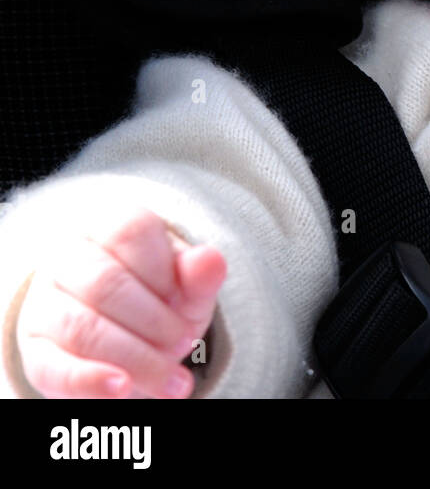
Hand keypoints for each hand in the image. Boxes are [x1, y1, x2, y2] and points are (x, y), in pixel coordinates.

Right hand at [16, 206, 226, 398]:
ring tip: (172, 381)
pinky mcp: (35, 350)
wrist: (122, 336)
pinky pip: (53, 366)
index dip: (165, 273)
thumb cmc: (158, 299)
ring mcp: (44, 303)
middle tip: (184, 345)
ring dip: (135, 358)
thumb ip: (200, 276)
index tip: (186, 304)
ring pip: (82, 327)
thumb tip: (210, 260)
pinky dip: (90, 380)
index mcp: (106, 225)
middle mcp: (67, 258)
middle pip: (107, 284)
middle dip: (155, 322)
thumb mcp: (187, 287)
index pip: (131, 233)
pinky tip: (122, 388)